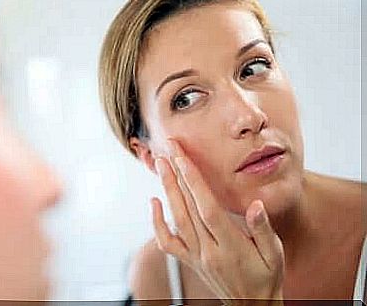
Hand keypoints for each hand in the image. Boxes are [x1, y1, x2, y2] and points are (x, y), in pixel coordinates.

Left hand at [151, 140, 284, 303]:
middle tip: (168, 150)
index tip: (183, 159)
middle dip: (177, 176)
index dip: (194, 182)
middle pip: (187, 209)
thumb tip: (256, 205)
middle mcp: (208, 251)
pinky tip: (154, 202)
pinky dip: (157, 222)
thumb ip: (263, 230)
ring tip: (161, 165)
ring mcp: (196, 256)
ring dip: (167, 190)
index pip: (207, 209)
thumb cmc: (266, 278)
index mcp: (231, 247)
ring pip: (176, 220)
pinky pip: (167, 242)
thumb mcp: (275, 255)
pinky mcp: (189, 260)